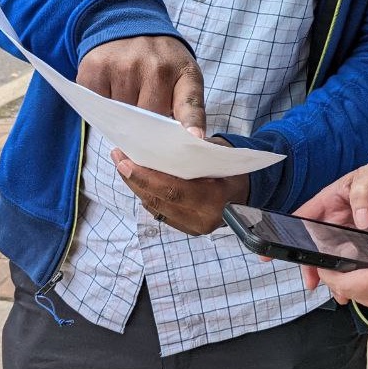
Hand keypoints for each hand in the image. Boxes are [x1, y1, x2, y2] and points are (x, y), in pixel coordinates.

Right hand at [77, 36, 204, 135]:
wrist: (129, 26)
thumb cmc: (161, 62)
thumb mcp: (182, 77)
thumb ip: (184, 110)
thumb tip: (175, 145)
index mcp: (185, 73)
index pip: (190, 103)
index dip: (192, 123)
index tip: (194, 138)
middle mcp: (156, 67)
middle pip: (149, 120)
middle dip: (148, 127)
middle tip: (147, 115)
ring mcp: (124, 66)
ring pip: (121, 116)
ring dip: (124, 115)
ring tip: (130, 93)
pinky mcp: (96, 67)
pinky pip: (97, 105)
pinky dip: (103, 104)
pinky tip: (111, 87)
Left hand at [110, 148, 248, 234]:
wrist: (249, 190)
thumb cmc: (235, 166)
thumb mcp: (222, 153)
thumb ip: (198, 150)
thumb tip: (169, 140)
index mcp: (216, 199)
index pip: (173, 190)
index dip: (146, 177)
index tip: (126, 161)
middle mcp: (203, 219)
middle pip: (159, 200)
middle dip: (134, 179)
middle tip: (118, 157)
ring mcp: (194, 228)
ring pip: (155, 207)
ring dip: (136, 186)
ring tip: (122, 164)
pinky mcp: (186, 229)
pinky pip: (160, 212)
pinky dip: (147, 194)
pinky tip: (136, 179)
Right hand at [294, 163, 367, 288]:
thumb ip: (363, 194)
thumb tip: (360, 219)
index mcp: (329, 202)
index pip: (302, 220)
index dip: (284, 236)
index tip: (270, 255)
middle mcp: (335, 221)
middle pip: (315, 247)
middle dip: (312, 266)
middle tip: (313, 282)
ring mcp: (350, 236)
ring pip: (335, 260)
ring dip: (336, 276)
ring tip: (340, 292)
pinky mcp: (366, 246)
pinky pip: (358, 264)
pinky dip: (359, 276)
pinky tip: (362, 288)